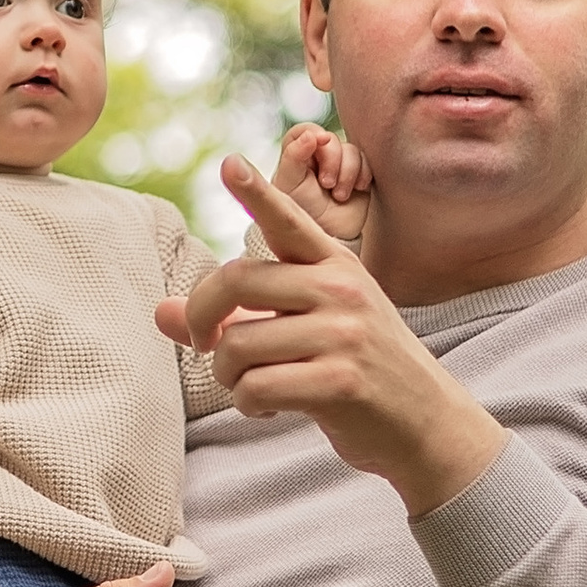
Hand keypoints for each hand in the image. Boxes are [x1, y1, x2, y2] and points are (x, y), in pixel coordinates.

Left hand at [158, 160, 504, 515]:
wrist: (427, 423)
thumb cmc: (357, 370)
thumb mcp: (307, 328)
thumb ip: (238, 316)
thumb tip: (160, 312)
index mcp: (333, 265)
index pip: (287, 220)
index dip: (256, 192)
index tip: (230, 163)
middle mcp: (340, 289)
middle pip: (234, 281)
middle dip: (203, 320)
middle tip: (204, 345)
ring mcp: (344, 334)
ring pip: (237, 344)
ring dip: (227, 375)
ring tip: (253, 384)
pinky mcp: (341, 381)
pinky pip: (256, 387)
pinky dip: (249, 404)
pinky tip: (273, 406)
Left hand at [268, 118, 371, 246]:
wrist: (328, 242)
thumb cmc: (301, 216)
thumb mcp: (289, 186)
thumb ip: (293, 157)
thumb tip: (311, 134)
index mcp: (295, 158)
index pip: (304, 131)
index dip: (313, 133)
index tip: (318, 142)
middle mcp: (317, 159)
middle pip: (330, 139)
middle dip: (332, 160)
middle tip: (326, 184)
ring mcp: (339, 167)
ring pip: (350, 149)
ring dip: (347, 171)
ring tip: (339, 196)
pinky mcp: (358, 176)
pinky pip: (366, 161)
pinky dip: (362, 174)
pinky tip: (357, 190)